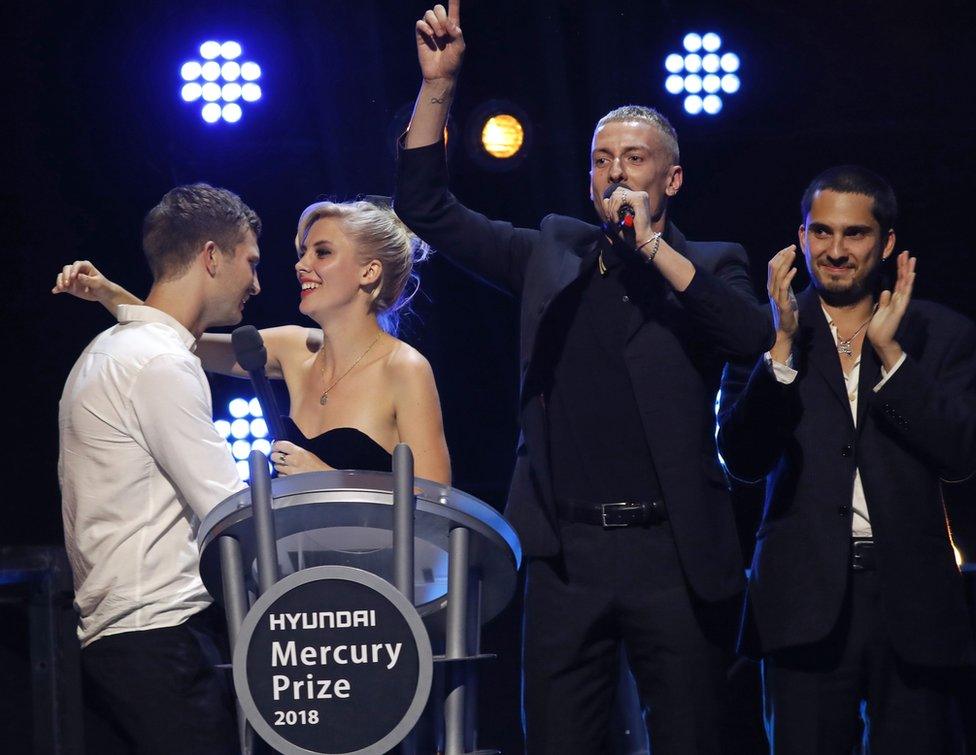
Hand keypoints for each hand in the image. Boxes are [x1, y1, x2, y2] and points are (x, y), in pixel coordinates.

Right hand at [52, 260, 109, 301]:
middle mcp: (77, 270)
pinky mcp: (69, 285)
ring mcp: (72, 278)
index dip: (74, 269)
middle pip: (67, 269)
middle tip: (67, 284)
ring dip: (60, 281)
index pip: (77, 264)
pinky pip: (61, 285)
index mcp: (86, 266)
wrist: (102, 294)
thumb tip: (78, 276)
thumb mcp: (98, 283)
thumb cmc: (102, 286)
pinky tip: (55, 291)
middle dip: (65, 275)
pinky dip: (58, 288)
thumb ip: (88, 280)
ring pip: (62, 276)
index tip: (73, 277)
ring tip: (62, 288)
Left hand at [271, 440, 331, 475]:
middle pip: (274, 456)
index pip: (280, 445)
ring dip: (279, 466)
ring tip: (287, 466)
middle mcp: (293, 461)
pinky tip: (289, 474)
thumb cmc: (318, 467)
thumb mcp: (308, 453)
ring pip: (276, 466)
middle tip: (280, 457)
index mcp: (299, 452)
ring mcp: (290, 472)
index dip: (275, 445)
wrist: (324, 479)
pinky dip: (283, 474)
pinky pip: (280, 476)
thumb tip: (282, 448)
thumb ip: (295, 450)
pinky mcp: (289, 480)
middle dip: (276, 456)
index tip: (275, 447)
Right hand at [416, 2, 463, 82]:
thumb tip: (449, 22)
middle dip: (442, 17)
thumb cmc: (452, 63)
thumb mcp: (459, 49)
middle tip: (445, 32)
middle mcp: (441, 26)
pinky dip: (425, 26)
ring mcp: (430, 30)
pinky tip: (431, 35)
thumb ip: (457, 34)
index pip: (453, 9)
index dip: (453, 0)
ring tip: (439, 36)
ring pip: (429, 13)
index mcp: (452, 27)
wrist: (441, 75)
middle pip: (438, 8)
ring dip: (435, 23)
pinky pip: (420, 23)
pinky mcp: (421, 36)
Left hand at [601, 186, 653, 247]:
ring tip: (615, 221)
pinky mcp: (639, 199)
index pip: (619, 193)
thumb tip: (605, 199)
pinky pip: (619, 199)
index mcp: (637, 198)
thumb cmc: (630, 233)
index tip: (612, 217)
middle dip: (610, 206)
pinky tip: (617, 221)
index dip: (611, 204)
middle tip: (611, 219)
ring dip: (611, 210)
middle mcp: (640, 195)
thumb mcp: (617, 219)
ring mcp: (640, 196)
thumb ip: (611, 209)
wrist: (642, 240)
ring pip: (616, 195)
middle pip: (617, 192)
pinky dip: (614, 210)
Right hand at [767, 246, 798, 336]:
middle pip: (773, 268)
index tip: (789, 248)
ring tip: (793, 253)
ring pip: (777, 275)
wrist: (785, 331)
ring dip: (785, 263)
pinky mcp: (782, 303)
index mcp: (772, 287)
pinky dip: (788, 277)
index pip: (772, 266)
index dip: (780, 256)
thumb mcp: (787, 294)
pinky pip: (784, 287)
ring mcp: (776, 296)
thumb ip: (786, 283)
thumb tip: (789, 270)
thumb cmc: (788, 313)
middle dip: (782, 256)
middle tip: (792, 247)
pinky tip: (795, 270)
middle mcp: (771, 290)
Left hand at [867, 251, 914, 368]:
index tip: (900, 256)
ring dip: (909, 271)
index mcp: (894, 299)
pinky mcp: (899, 309)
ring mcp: (900, 304)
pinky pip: (905, 295)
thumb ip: (884, 300)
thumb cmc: (879, 326)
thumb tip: (886, 290)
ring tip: (911, 259)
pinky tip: (911, 275)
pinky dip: (908, 285)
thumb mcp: (879, 310)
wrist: (880, 340)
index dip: (899, 269)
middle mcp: (899, 299)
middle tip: (907, 252)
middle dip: (905, 266)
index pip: (898, 280)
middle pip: (903, 279)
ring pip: (906, 284)